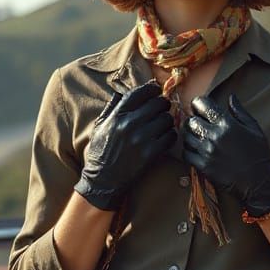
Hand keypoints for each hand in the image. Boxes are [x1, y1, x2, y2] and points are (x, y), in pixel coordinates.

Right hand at [74, 80, 175, 209]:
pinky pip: (170, 137)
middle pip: (158, 103)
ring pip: (167, 119)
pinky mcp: (150, 153)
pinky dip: (170, 136)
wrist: (102, 181)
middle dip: (163, 105)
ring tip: (163, 126)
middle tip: (162, 110)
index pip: (140, 92)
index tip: (156, 90)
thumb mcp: (99, 127)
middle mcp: (130, 123)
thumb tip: (120, 92)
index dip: (152, 89)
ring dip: (167, 121)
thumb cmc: (99, 153)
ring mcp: (141, 138)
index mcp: (117, 115)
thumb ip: (110, 108)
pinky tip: (165, 139)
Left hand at [181, 94, 269, 216]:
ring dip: (189, 135)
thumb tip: (231, 96)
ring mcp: (207, 151)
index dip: (199, 103)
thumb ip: (240, 111)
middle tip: (198, 124)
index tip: (201, 108)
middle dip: (193, 119)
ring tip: (196, 137)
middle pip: (190, 120)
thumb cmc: (259, 154)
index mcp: (226, 124)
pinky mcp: (203, 166)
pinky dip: (188, 150)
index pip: (202, 104)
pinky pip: (186, 154)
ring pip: (186, 136)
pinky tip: (195, 150)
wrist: (258, 182)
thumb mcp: (254, 128)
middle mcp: (214, 135)